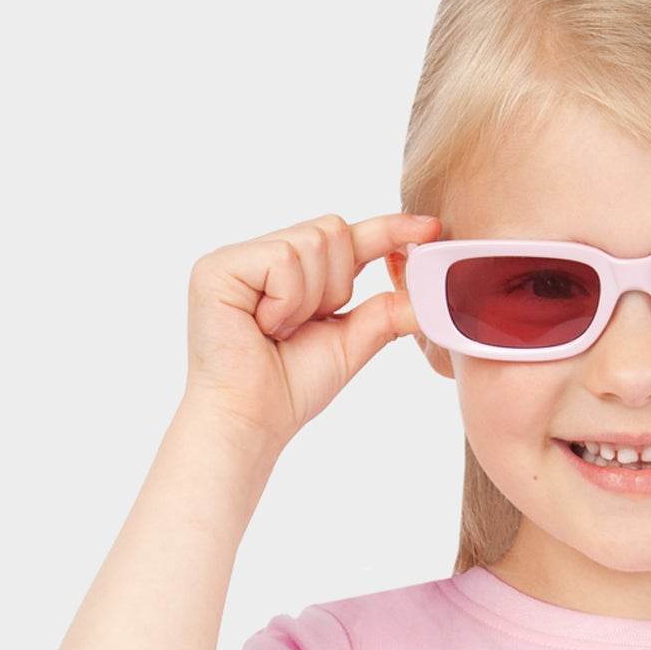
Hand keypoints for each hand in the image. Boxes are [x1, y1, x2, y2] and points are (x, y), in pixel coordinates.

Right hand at [183, 211, 437, 449]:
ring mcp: (237, 258)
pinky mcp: (218, 266)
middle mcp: (262, 256)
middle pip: (333, 230)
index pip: (350, 238)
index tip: (432, 229)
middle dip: (335, 286)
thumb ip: (385, 313)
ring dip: (309, 298)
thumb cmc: (290, 388)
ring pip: (312, 242)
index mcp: (293, 273)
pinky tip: (263, 325)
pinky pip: (283, 258)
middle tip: (302, 327)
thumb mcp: (350, 344)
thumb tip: (431, 293)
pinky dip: (286, 300)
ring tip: (279, 330)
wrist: (252, 421)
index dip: (390, 229)